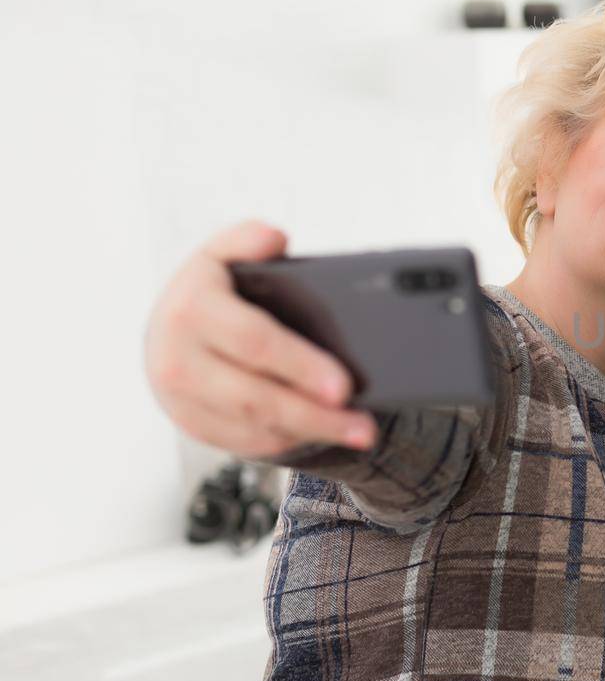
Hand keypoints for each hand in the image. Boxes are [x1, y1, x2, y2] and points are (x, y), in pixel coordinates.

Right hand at [145, 220, 377, 457]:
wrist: (164, 332)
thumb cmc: (211, 292)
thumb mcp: (221, 255)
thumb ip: (246, 239)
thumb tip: (273, 238)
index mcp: (192, 310)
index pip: (254, 342)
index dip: (301, 366)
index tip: (343, 385)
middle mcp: (177, 358)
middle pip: (257, 397)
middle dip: (315, 415)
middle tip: (364, 425)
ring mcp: (180, 398)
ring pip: (254, 427)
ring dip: (310, 433)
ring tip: (357, 433)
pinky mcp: (192, 425)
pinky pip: (246, 442)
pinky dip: (288, 442)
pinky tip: (323, 435)